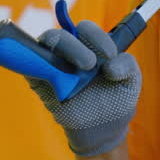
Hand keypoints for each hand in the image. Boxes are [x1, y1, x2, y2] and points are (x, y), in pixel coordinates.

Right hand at [28, 20, 141, 155]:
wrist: (102, 130)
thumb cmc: (116, 99)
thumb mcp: (131, 81)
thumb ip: (128, 65)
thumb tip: (109, 67)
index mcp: (90, 46)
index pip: (85, 29)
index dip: (96, 36)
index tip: (110, 54)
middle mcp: (69, 52)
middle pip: (60, 35)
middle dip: (74, 46)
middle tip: (90, 64)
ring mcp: (52, 66)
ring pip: (43, 46)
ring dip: (58, 52)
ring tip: (76, 73)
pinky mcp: (39, 82)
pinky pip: (28, 66)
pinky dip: (33, 64)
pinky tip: (50, 75)